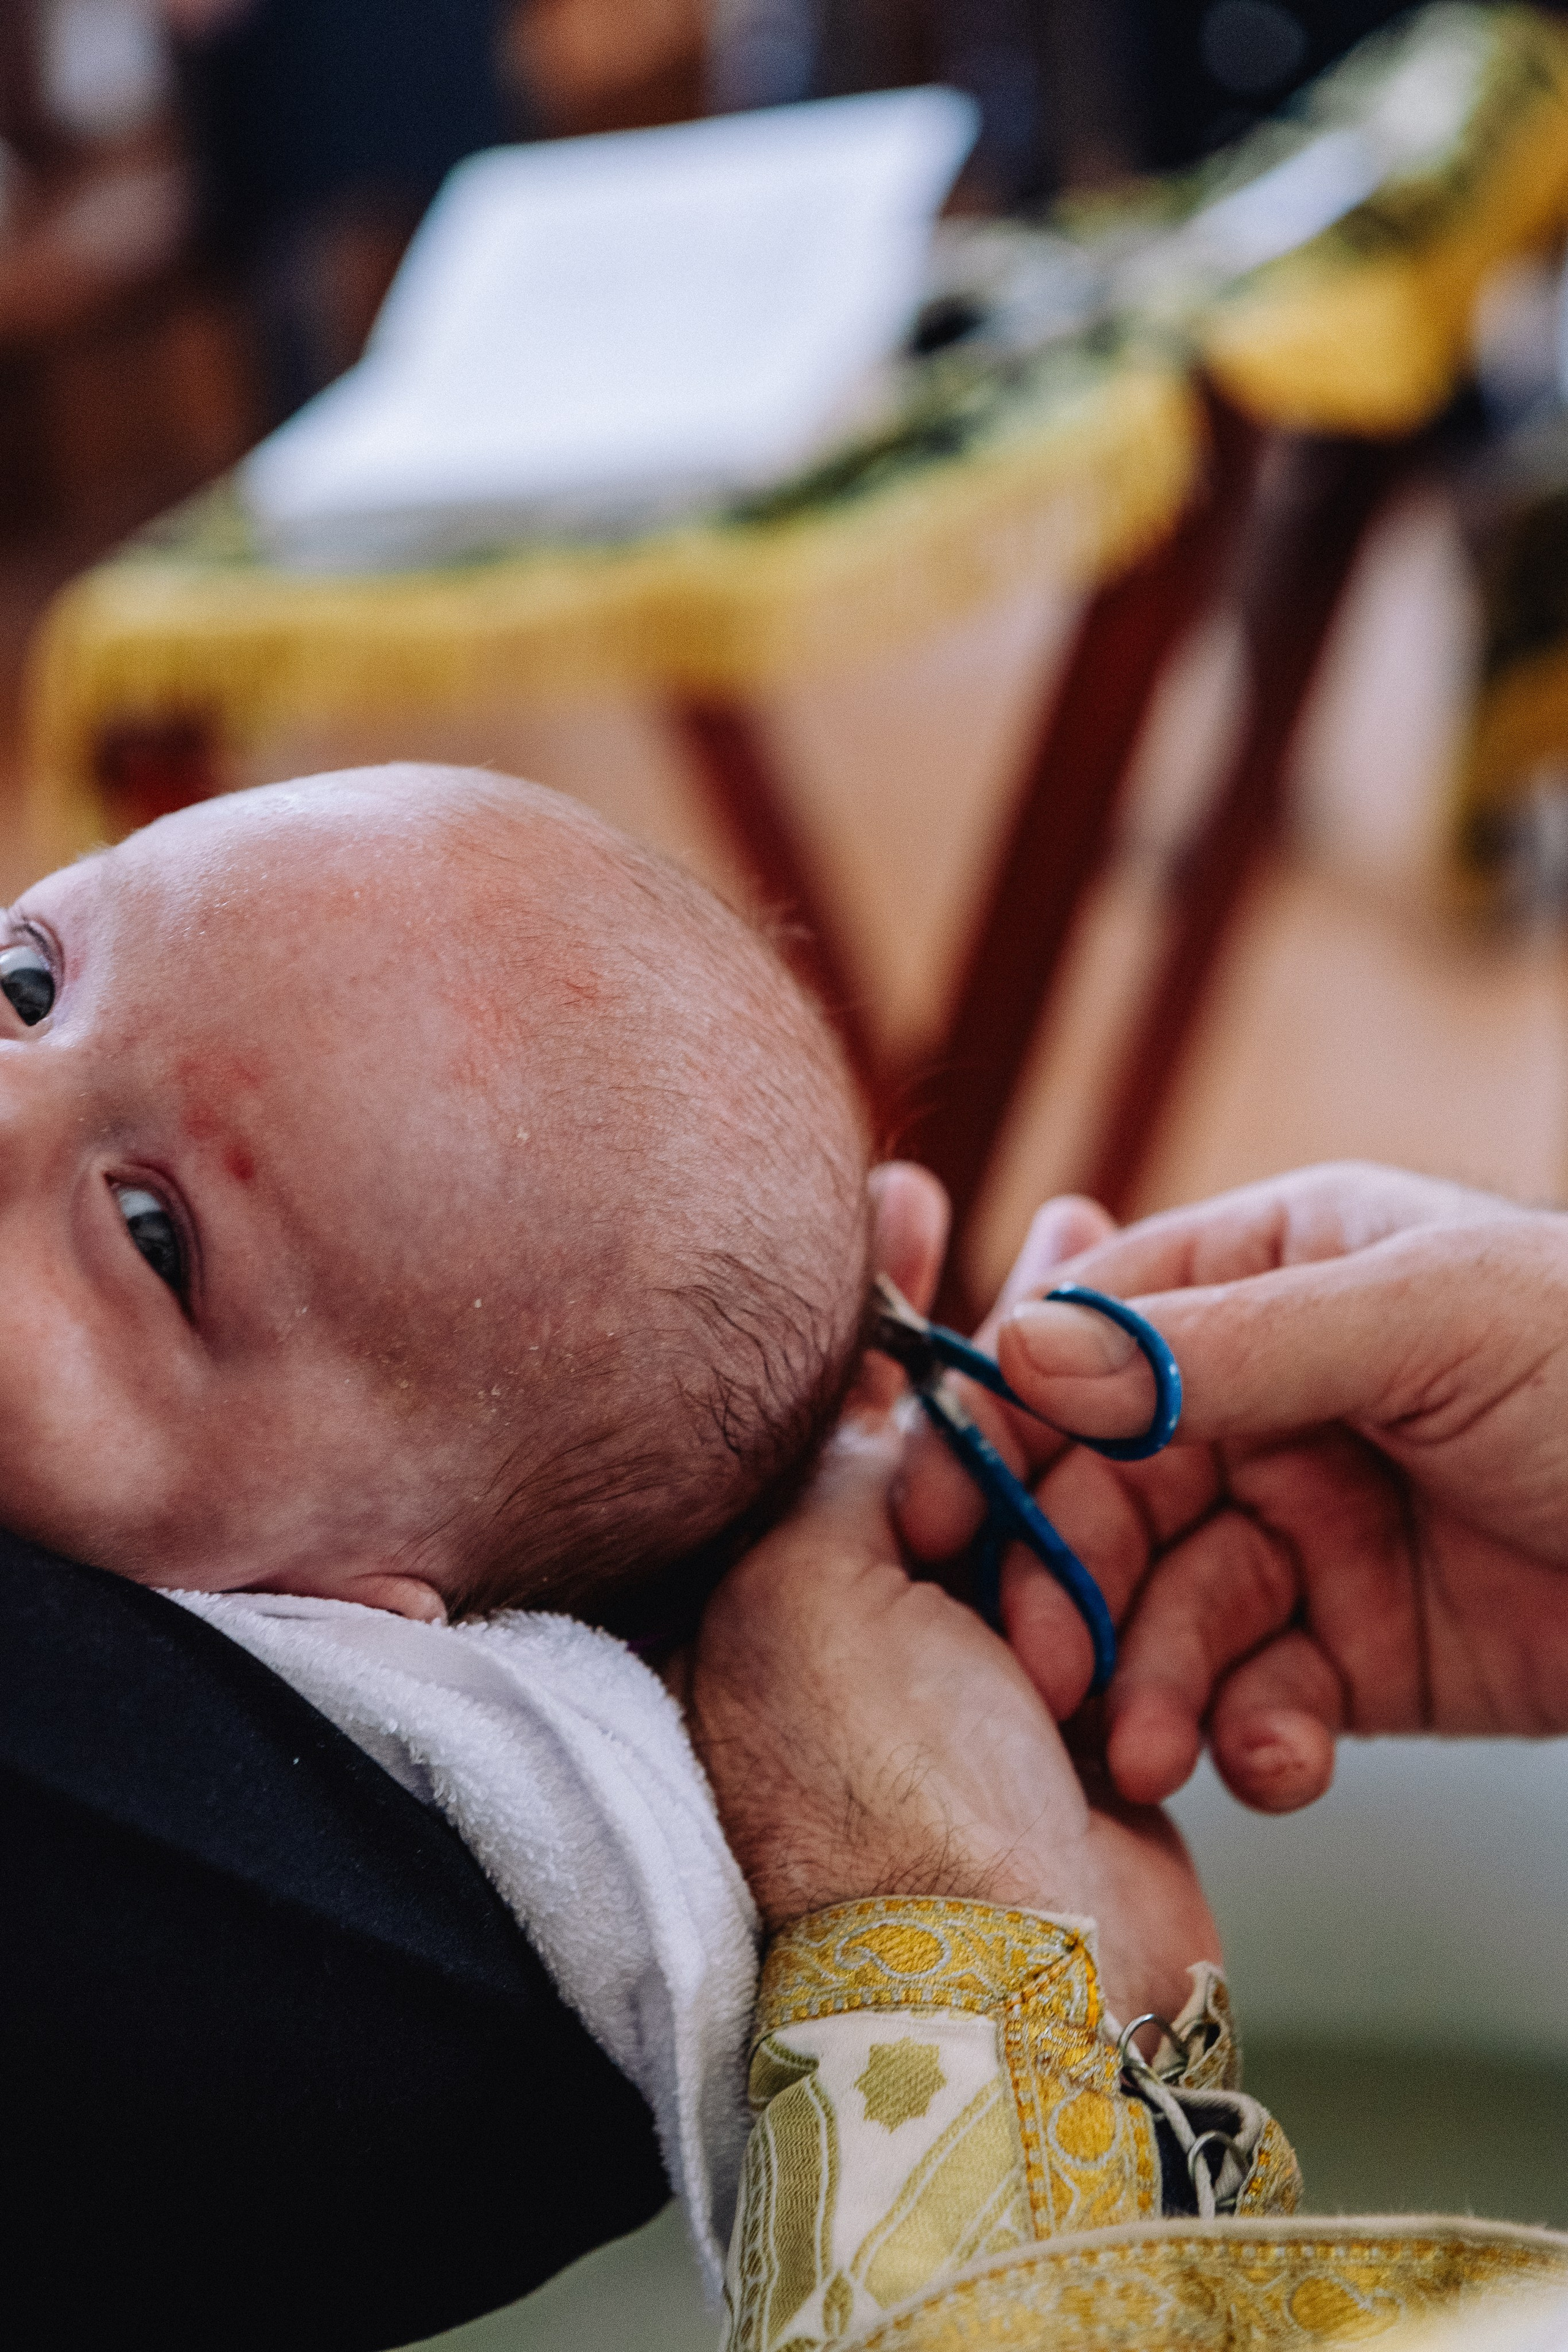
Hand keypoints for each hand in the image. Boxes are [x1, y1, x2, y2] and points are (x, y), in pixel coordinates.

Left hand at [684, 1166, 1219, 2030]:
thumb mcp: (809, 1582)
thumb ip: (840, 1463)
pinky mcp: (1082, 1718)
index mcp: (765, 1593)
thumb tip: (880, 1399)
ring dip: (1095, 1409)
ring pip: (1051, 1502)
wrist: (1008, 1975)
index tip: (910, 1192)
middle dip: (1012, 1327)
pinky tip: (1182, 1427)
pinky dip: (1154, 1520)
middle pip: (951, 1441)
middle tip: (1072, 1210)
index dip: (871, 1298)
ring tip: (1131, 1276)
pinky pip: (1133, 1586)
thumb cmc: (880, 1779)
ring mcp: (975, 1676)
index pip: (819, 1414)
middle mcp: (861, 1628)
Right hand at [904, 1163, 1567, 1815]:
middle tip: (1052, 1665)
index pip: (1097, 1337)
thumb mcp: (1425, 1321)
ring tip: (1153, 1747)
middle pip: (1111, 1486)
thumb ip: (1222, 1343)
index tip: (948, 1508)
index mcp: (1279, 1274)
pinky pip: (1259, 1696)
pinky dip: (1252, 1736)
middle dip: (1074, 1578)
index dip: (1013, 1422)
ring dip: (1149, 1680)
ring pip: (1169, 1606)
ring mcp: (1315, 1528)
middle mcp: (1276, 1399)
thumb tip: (1026, 1345)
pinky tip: (1282, 1760)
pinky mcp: (1362, 1654)